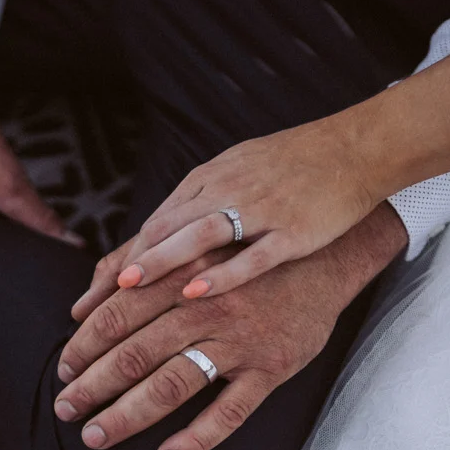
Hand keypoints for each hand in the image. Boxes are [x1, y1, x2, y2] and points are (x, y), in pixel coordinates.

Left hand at [54, 210, 406, 449]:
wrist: (325, 258)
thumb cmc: (242, 256)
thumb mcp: (190, 248)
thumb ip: (132, 267)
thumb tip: (81, 306)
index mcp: (181, 275)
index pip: (119, 313)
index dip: (85, 345)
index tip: (63, 370)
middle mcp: (207, 306)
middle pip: (137, 353)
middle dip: (93, 385)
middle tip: (66, 409)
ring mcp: (240, 341)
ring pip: (173, 383)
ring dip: (128, 414)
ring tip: (95, 437)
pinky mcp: (272, 369)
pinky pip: (231, 411)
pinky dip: (197, 437)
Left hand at [112, 108, 392, 301]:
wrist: (355, 150)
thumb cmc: (291, 165)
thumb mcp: (234, 172)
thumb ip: (194, 204)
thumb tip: (152, 239)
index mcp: (210, 179)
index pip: (155, 222)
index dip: (122, 259)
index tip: (93, 297)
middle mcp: (228, 191)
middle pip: (166, 228)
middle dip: (129, 265)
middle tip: (98, 299)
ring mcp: (261, 211)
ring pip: (200, 235)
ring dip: (162, 260)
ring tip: (130, 287)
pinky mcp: (293, 231)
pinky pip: (252, 255)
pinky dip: (222, 272)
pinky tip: (195, 292)